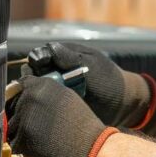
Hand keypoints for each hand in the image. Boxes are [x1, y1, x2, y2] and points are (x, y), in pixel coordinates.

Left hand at [6, 74, 110, 156]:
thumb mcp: (64, 97)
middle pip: (9, 108)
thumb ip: (42, 93)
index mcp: (40, 85)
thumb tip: (23, 94)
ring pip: (9, 128)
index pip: (15, 87)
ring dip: (18, 134)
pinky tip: (38, 149)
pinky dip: (21, 149)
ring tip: (40, 140)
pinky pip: (12, 145)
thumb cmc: (81, 125)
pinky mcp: (22, 141)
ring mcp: (24, 120)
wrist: (92, 148)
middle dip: (17, 118)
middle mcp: (29, 99)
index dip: (15, 99)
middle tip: (34, 129)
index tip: (18, 107)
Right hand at [28, 42, 152, 127]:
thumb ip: (70, 57)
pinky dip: (43, 105)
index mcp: (62, 56)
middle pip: (33, 72)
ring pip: (35, 88)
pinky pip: (44, 103)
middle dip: (34, 78)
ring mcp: (56, 89)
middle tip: (42, 86)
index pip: (39, 55)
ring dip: (37, 93)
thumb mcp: (91, 65)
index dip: (36, 61)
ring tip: (45, 98)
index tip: (38, 67)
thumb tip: (49, 47)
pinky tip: (47, 108)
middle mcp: (55, 71)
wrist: (122, 105)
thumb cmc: (110, 81)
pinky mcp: (57, 104)